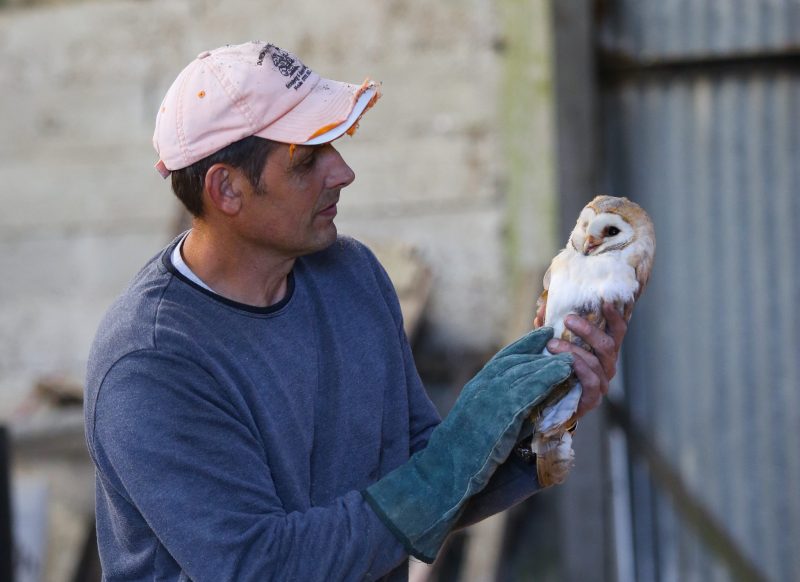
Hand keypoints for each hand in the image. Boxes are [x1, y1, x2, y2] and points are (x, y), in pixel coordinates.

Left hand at [544, 302, 626, 417]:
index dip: (615, 315)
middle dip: (588, 330)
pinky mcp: (594, 398)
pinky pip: (591, 381)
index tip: (605, 300)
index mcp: (603, 349)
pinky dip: (579, 369)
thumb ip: (550, 325)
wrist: (548, 402)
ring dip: (573, 349)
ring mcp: (603, 381)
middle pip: (607, 343)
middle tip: (568, 319)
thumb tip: (543, 307)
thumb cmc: (555, 366)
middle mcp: (607, 364)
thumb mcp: (552, 342)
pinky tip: (565, 362)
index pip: (617, 330)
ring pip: (595, 361)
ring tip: (551, 343)